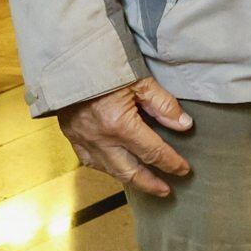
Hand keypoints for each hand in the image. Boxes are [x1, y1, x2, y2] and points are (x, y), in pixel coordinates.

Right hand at [56, 76, 193, 196]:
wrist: (65, 60)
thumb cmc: (105, 66)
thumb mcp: (140, 81)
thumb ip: (163, 105)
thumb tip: (184, 125)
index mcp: (120, 124)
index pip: (152, 152)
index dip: (170, 163)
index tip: (183, 170)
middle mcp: (101, 139)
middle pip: (131, 171)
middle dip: (151, 183)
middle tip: (166, 190)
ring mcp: (84, 140)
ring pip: (110, 170)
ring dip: (130, 179)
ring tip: (145, 183)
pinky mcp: (72, 136)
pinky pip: (90, 161)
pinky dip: (106, 168)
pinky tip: (115, 168)